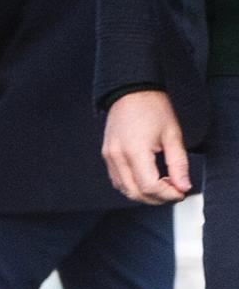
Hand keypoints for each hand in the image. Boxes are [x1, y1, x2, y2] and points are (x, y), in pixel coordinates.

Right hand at [102, 89, 190, 203]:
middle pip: (136, 193)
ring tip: (161, 185)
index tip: (180, 192)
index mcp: (135, 150)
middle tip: (173, 191)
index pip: (150, 186)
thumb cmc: (152, 107)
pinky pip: (118, 180)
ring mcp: (109, 156)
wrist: (131, 90)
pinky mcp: (107, 155)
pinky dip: (132, 186)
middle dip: (157, 198)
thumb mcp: (172, 134)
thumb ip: (179, 164)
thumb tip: (183, 186)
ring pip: (125, 190)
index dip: (168, 194)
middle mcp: (117, 156)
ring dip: (144, 194)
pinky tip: (146, 179)